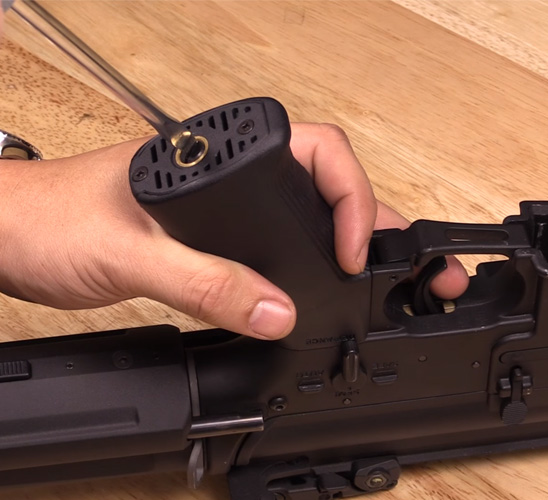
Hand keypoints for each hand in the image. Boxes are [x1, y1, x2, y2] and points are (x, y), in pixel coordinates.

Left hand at [0, 123, 466, 339]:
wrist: (7, 236)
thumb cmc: (52, 217)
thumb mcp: (133, 254)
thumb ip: (206, 283)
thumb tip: (277, 311)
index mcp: (222, 151)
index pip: (319, 152)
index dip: (354, 200)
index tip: (355, 253)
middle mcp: (231, 170)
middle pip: (325, 182)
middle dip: (370, 219)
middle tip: (405, 262)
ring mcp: (224, 201)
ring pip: (304, 211)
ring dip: (346, 238)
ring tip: (380, 272)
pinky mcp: (210, 232)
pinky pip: (275, 242)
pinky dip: (306, 263)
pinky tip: (317, 284)